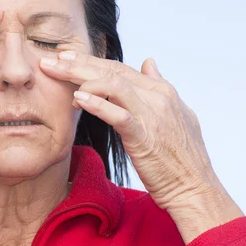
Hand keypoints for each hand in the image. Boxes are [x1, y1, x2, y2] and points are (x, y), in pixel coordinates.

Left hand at [39, 51, 221, 211]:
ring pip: (113, 85)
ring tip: (57, 74)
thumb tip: (149, 61)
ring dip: (81, 78)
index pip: (119, 68)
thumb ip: (159, 86)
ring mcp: (151, 115)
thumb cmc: (181, 156)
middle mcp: (157, 97)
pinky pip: (118, 115)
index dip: (90, 60)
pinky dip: (97, 104)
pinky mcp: (144, 137)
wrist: (195, 188)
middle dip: (78, 64)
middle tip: (51, 60)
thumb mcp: (177, 113)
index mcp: (161, 90)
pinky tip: (78, 99)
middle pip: (111, 71)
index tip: (66, 57)